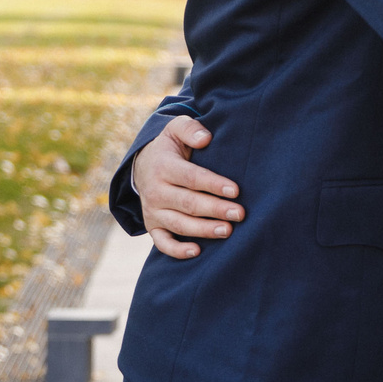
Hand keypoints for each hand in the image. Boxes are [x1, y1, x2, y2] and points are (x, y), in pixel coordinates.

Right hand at [131, 116, 243, 260]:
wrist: (143, 166)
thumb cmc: (170, 147)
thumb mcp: (176, 129)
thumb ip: (190, 129)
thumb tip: (205, 139)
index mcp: (163, 167)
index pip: (191, 177)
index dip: (213, 184)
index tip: (235, 190)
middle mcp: (156, 191)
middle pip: (189, 203)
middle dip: (215, 210)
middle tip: (240, 213)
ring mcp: (153, 211)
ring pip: (180, 224)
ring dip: (204, 230)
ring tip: (227, 231)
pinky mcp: (153, 226)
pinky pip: (162, 243)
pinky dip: (177, 251)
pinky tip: (197, 252)